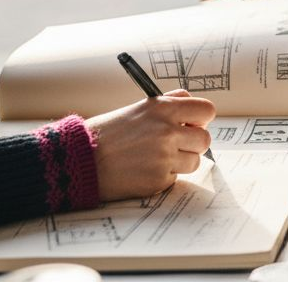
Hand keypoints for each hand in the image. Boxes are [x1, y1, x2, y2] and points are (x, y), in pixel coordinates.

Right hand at [87, 89, 216, 201]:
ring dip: (181, 161)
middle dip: (194, 143)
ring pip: (195, 161)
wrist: (81, 160)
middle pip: (205, 139)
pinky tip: (144, 169)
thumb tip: (195, 111)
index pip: (206, 110)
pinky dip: (164, 175)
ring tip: (156, 158)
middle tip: (177, 144)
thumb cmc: (107, 133)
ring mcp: (165, 158)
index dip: (201, 118)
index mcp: (163, 109)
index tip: (193, 123)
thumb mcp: (139, 108)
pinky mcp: (159, 180)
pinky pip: (175, 178)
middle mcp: (168, 132)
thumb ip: (169, 105)